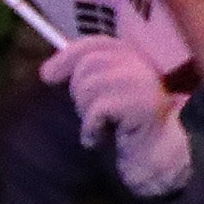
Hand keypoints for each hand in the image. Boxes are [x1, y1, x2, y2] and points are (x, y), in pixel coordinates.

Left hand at [50, 30, 199, 199]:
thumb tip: (47, 71)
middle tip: (91, 116)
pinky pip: (99, 107)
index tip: (47, 75)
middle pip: (89, 63)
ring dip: (86, 112)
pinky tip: (101, 139)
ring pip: (91, 84)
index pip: (96, 43)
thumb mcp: (104, 96)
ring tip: (101, 127)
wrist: (156, 159)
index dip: (67, 56)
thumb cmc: (126, 130)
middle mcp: (142, 64)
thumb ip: (86, 77)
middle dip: (79, 92)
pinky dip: (92, 128)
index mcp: (133, 57)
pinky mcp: (143, 104)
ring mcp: (145, 83)